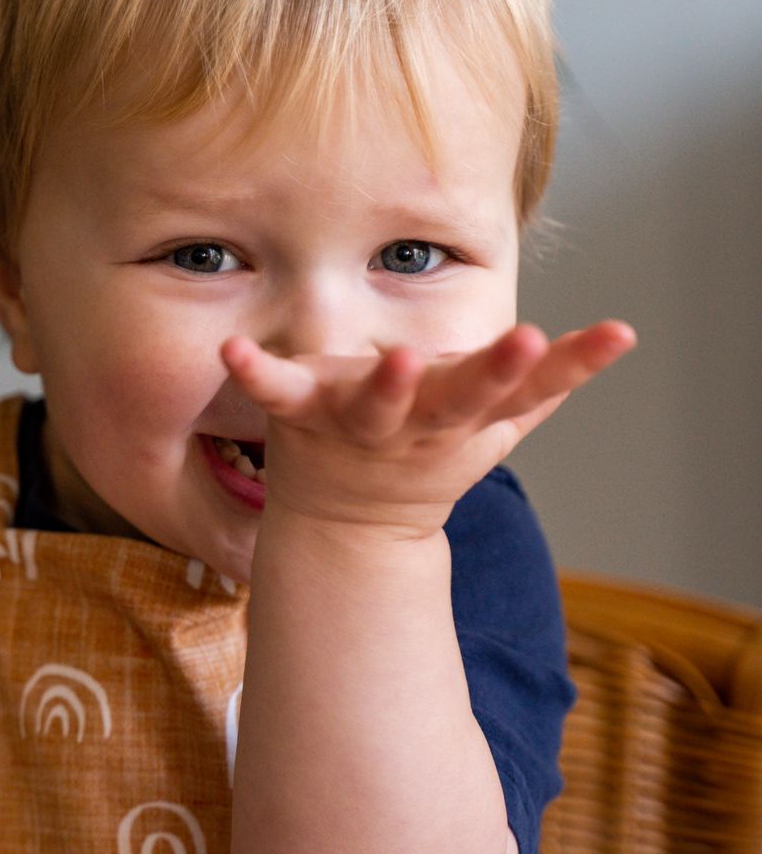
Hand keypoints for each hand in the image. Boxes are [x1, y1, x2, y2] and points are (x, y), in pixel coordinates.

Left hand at [221, 318, 636, 538]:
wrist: (349, 522)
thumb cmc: (425, 453)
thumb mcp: (490, 424)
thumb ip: (541, 385)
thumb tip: (613, 341)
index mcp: (466, 416)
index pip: (527, 389)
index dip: (572, 364)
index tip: (619, 332)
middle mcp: (418, 421)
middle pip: (462, 397)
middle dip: (495, 370)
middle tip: (528, 338)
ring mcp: (359, 421)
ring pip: (380, 405)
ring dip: (390, 385)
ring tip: (402, 359)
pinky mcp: (303, 413)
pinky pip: (277, 393)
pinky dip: (256, 373)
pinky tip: (234, 349)